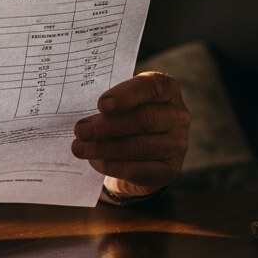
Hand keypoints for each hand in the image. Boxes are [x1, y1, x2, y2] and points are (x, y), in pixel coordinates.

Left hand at [70, 72, 189, 198]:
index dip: (126, 95)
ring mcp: (177, 144)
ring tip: (79, 148)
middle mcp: (178, 115)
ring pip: (139, 146)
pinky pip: (138, 170)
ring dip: (104, 148)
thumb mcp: (117, 104)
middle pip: (143, 119)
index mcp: (167, 90)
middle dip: (108, 126)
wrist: (134, 156)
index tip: (102, 104)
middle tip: (81, 130)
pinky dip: (112, 166)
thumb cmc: (122, 118)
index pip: (152, 86)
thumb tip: (79, 111)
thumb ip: (106, 103)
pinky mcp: (170, 171)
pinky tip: (94, 162)